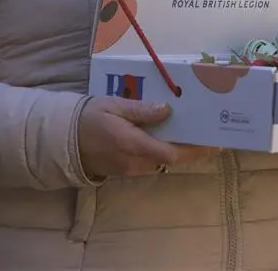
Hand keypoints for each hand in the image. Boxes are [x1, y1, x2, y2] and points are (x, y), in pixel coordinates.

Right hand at [77, 98, 217, 179]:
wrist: (62, 140)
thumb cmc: (89, 118)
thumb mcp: (114, 106)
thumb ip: (141, 111)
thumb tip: (167, 111)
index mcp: (132, 145)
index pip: (171, 154)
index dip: (195, 151)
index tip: (215, 143)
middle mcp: (134, 162)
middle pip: (171, 159)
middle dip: (192, 148)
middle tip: (210, 131)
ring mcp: (130, 170)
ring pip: (162, 161)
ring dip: (178, 149)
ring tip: (195, 130)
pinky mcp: (126, 171)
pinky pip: (151, 162)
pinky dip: (164, 151)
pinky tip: (171, 136)